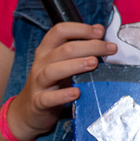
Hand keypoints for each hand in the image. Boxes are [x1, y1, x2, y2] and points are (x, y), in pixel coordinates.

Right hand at [7, 22, 116, 140]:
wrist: (28, 111)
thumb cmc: (52, 82)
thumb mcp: (63, 61)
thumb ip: (79, 45)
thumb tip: (99, 29)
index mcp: (47, 50)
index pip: (60, 31)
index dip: (80, 29)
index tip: (100, 32)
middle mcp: (41, 63)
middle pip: (64, 49)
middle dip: (90, 46)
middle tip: (111, 48)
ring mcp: (38, 83)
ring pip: (53, 70)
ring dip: (75, 65)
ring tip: (94, 63)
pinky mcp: (39, 102)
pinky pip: (48, 98)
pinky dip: (62, 95)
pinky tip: (77, 93)